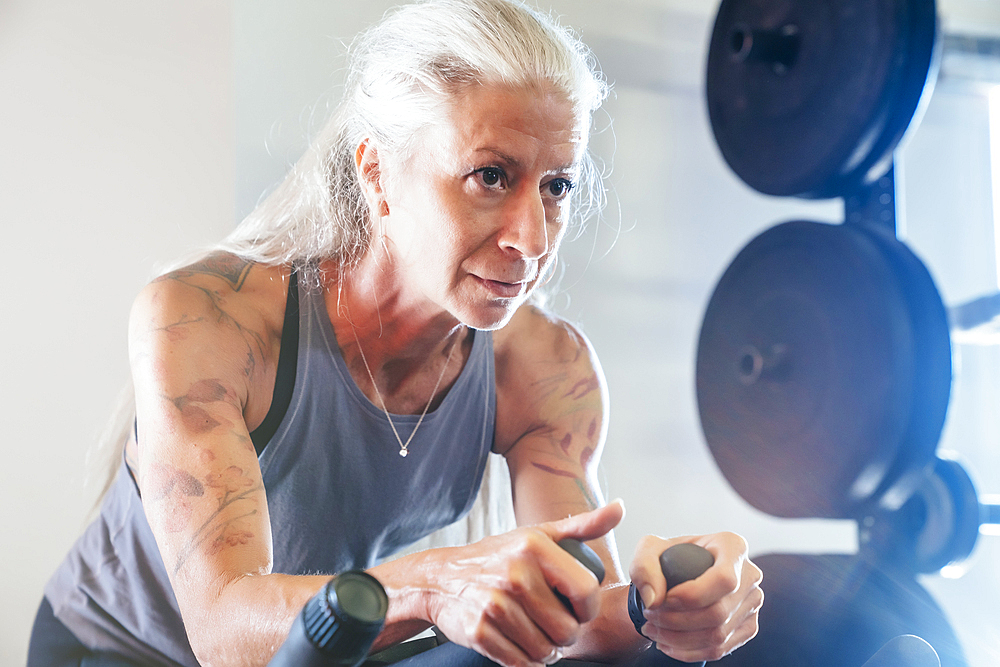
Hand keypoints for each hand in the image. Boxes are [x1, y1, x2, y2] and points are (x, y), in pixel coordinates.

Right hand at [426, 501, 623, 666]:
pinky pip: (520, 663)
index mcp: (534, 547)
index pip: (585, 591)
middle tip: (555, 626)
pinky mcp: (479, 632)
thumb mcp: (538, 534)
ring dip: (546, 650)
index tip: (578, 609)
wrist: (440, 578)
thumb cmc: (498, 556)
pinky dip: (525, 661)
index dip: (588, 608)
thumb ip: (582, 525)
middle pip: (567, 629)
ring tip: (537, 634)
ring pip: (545, 650)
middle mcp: (515, 574)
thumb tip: (620, 508)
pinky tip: (519, 644)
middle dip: (566, 635)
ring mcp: (495, 604)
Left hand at [629, 532, 762, 662]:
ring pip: (719, 635)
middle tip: (650, 616)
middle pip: (719, 612)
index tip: (665, 600)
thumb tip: (654, 600)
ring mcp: (752, 603)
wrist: (678, 573)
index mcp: (733, 546)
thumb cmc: (669, 557)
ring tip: (653, 630)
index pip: (723, 579)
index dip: (693, 596)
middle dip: (678, 621)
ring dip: (679, 639)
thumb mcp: (648, 549)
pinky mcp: (748, 626)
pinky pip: (721, 649)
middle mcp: (749, 574)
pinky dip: (690, 652)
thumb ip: (644, 567)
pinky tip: (667, 643)